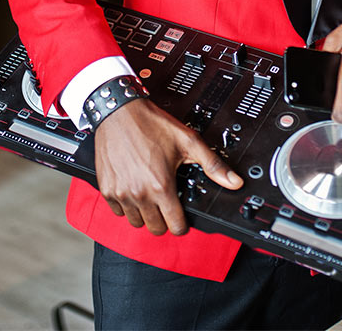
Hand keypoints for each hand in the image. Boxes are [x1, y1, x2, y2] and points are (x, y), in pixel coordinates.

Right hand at [93, 98, 242, 234]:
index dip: (182, 224)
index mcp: (161, 186)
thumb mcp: (188, 142)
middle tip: (167, 204)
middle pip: (156, 229)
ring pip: (136, 222)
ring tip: (151, 197)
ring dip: (145, 214)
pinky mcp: (107, 188)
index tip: (182, 217)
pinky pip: (118, 212)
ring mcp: (120, 193)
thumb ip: (213, 164)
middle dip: (164, 220)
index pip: (175, 227)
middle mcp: (139, 193)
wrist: (119, 112)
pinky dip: (127, 206)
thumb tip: (234, 181)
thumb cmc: (151, 124)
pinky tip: (134, 191)